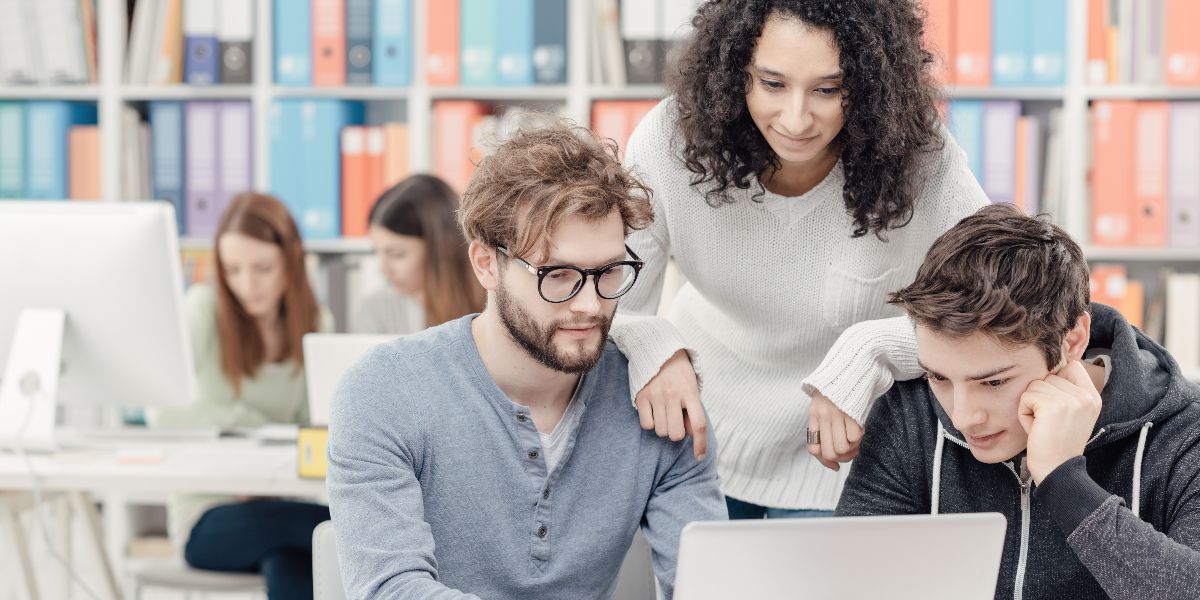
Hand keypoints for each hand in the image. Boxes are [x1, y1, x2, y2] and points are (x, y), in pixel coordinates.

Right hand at [635, 349, 707, 459]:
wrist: (658, 350)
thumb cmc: (679, 373)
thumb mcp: (692, 388)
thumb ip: (693, 411)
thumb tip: (690, 434)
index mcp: (690, 393)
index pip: (699, 424)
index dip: (701, 444)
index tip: (699, 457)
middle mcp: (673, 395)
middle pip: (676, 434)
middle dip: (676, 432)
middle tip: (675, 419)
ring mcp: (656, 396)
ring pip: (661, 431)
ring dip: (663, 427)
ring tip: (664, 412)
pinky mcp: (641, 396)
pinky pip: (646, 424)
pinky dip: (650, 423)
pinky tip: (652, 411)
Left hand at [806, 390, 862, 470]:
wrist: (849, 367)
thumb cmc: (838, 390)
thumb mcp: (823, 405)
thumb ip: (823, 427)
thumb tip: (832, 462)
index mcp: (814, 415)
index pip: (814, 449)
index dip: (825, 462)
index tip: (835, 465)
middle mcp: (823, 416)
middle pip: (830, 453)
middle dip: (842, 458)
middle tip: (849, 452)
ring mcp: (836, 414)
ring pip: (842, 448)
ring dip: (852, 449)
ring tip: (855, 441)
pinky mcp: (851, 411)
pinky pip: (855, 436)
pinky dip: (859, 438)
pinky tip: (859, 429)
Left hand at [1019, 360, 1102, 483]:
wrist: (1058, 470)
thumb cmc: (1057, 443)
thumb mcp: (1072, 413)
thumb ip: (1067, 391)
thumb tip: (1051, 365)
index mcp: (1093, 396)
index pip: (1072, 365)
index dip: (1056, 378)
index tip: (1053, 402)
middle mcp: (1086, 396)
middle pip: (1049, 375)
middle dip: (1040, 397)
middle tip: (1048, 421)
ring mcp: (1071, 399)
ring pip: (1035, 385)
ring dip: (1031, 405)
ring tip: (1042, 424)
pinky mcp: (1052, 406)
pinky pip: (1026, 397)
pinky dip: (1024, 413)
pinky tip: (1036, 428)